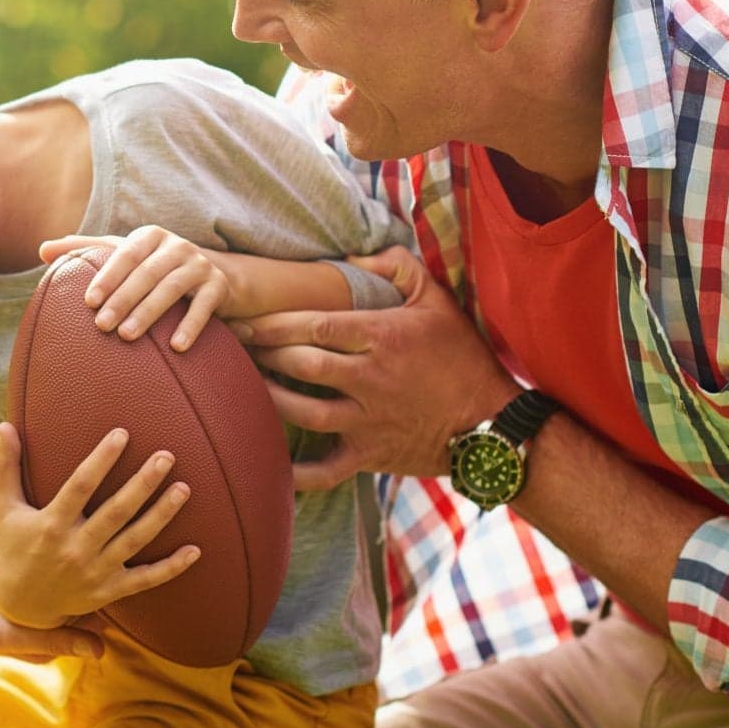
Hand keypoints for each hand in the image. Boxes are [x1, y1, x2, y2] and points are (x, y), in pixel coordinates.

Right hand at [0, 422, 199, 629]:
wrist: (19, 605)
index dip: (101, 460)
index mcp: (52, 524)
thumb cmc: (14, 546)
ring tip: (183, 488)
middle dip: (142, 483)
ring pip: (135, 540)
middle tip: (166, 456)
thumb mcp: (6, 508)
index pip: (80, 486)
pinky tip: (195, 550)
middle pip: (116, 512)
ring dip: (161, 515)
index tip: (122, 434)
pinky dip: (171, 568)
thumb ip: (6, 467)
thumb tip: (4, 425)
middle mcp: (75, 548)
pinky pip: (145, 580)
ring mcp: (95, 573)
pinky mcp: (109, 591)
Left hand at [39, 226, 230, 350]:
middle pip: (146, 273)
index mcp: (150, 236)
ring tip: (127, 336)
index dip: (107, 276)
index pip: (125, 254)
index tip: (88, 301)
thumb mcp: (126, 254)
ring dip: (148, 312)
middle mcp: (176, 246)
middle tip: (101, 326)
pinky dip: (191, 325)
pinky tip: (176, 347)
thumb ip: (86, 249)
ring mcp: (199, 265)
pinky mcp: (218, 287)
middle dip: (122, 300)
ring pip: (171, 289)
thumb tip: (41, 249)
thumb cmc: (156, 266)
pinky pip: (204, 307)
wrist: (215, 275)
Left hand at [230, 246, 518, 490]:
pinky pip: (325, 470)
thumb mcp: (437, 301)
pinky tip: (267, 464)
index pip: (316, 326)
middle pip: (302, 365)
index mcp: (382, 338)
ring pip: (304, 412)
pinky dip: (294, 473)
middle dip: (264, 355)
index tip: (247, 321)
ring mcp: (367, 421)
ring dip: (268, 399)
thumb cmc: (462, 356)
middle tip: (235, 349)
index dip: (275, 323)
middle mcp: (370, 379)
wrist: (492, 423)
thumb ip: (399, 267)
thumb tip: (355, 255)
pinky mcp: (369, 456)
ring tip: (242, 387)